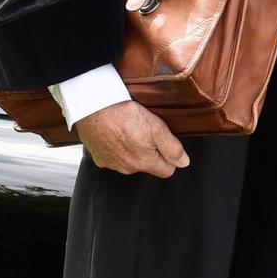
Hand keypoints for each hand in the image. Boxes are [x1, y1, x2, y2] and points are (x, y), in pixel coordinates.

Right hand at [74, 100, 189, 176]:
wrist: (92, 107)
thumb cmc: (124, 114)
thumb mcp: (156, 127)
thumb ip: (172, 148)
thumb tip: (184, 162)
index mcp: (144, 162)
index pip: (167, 171)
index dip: (170, 157)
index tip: (165, 142)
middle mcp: (127, 168)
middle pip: (148, 165)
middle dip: (151, 152)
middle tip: (146, 131)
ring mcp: (111, 164)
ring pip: (131, 161)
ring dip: (133, 150)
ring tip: (129, 129)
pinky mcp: (99, 158)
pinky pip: (114, 157)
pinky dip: (117, 148)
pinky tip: (116, 133)